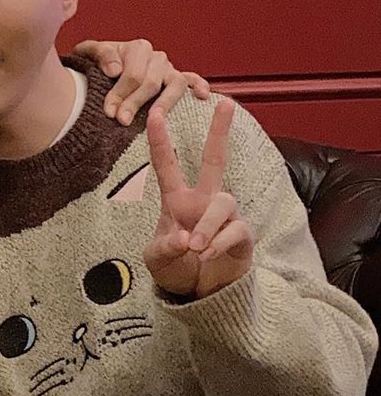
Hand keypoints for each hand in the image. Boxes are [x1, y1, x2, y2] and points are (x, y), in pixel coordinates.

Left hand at [74, 38, 210, 124]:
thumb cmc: (94, 64)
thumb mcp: (88, 54)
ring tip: (156, 116)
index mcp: (137, 48)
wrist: (97, 69)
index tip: (109, 111)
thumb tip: (115, 70)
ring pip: (174, 85)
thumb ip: (99, 54)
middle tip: (122, 120)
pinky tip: (202, 95)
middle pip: (150, 82)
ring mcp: (169, 69)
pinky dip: (199, 85)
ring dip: (165, 102)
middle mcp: (156, 57)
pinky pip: (192, 80)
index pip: (132, 74)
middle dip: (135, 102)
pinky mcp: (177, 80)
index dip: (120, 93)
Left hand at [144, 99, 253, 297]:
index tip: (154, 113)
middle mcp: (203, 201)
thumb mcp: (157, 259)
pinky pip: (235, 229)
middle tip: (226, 103)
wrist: (200, 293)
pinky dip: (219, 242)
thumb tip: (184, 238)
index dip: (159, 140)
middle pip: (214, 160)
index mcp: (177, 201)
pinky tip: (207, 254)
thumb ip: (163, 248)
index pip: (166, 166)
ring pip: (222, 203)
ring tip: (194, 247)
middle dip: (220, 132)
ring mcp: (225, 216)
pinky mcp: (242, 234)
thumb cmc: (176, 267)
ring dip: (207, 225)